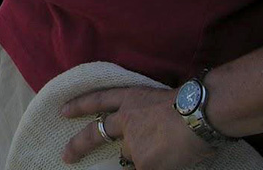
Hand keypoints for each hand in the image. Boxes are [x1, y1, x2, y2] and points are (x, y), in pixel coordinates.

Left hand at [61, 86, 214, 169]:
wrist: (199, 114)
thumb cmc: (191, 105)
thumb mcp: (160, 100)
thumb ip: (144, 117)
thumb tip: (147, 137)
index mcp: (131, 99)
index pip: (98, 100)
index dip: (80, 105)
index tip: (63, 111)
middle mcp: (125, 120)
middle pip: (95, 133)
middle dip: (78, 145)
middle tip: (66, 156)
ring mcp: (132, 143)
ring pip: (131, 155)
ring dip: (145, 156)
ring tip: (166, 148)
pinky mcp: (143, 163)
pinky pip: (143, 169)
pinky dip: (155, 166)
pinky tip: (169, 159)